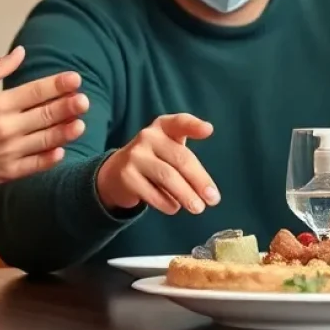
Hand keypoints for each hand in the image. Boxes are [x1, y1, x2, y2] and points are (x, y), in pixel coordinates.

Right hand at [0, 46, 87, 203]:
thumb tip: (21, 52)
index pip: (36, 91)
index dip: (58, 84)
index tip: (76, 78)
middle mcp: (5, 128)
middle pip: (46, 115)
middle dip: (69, 106)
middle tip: (85, 100)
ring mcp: (8, 152)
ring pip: (46, 140)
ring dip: (66, 131)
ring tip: (81, 123)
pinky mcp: (6, 173)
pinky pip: (35, 165)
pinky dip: (50, 158)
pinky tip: (61, 150)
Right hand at [96, 113, 220, 214]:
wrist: (116, 173)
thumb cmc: (155, 159)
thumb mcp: (169, 149)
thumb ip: (188, 159)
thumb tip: (207, 190)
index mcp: (163, 126)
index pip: (180, 122)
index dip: (194, 126)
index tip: (209, 130)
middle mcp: (148, 136)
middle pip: (180, 158)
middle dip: (199, 180)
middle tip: (213, 199)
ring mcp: (135, 156)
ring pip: (167, 177)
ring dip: (186, 195)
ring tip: (198, 208)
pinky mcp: (126, 176)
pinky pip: (152, 193)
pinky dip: (167, 203)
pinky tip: (175, 207)